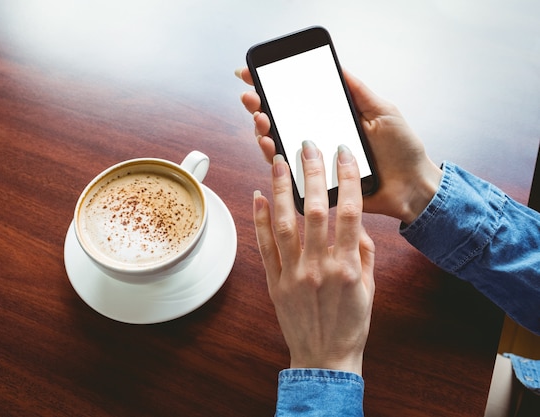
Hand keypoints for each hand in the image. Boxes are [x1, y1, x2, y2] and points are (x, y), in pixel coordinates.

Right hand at [237, 68, 442, 223]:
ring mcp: (315, 161)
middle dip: (261, 105)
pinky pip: (287, 170)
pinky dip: (273, 156)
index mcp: (333, 119)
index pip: (297, 101)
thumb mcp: (383, 112)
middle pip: (281, 120)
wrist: (413, 187)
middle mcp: (319, 138)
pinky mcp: (315, 184)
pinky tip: (269, 143)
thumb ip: (358, 92)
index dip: (273, 88)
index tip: (253, 74)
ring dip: (264, 129)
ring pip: (278, 144)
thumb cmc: (402, 150)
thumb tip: (337, 66)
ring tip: (261, 118)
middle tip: (252, 96)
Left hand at [253, 142, 374, 373]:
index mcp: (348, 266)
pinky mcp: (274, 282)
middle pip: (315, 210)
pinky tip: (258, 196)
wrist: (324, 358)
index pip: (350, 212)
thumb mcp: (369, 288)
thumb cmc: (351, 323)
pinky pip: (265, 246)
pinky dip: (260, 219)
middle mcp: (320, 266)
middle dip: (312, 173)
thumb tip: (353, 221)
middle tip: (308, 146)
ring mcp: (294, 274)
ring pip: (285, 222)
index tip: (343, 154)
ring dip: (281, 189)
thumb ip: (363, 252)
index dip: (346, 178)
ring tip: (278, 161)